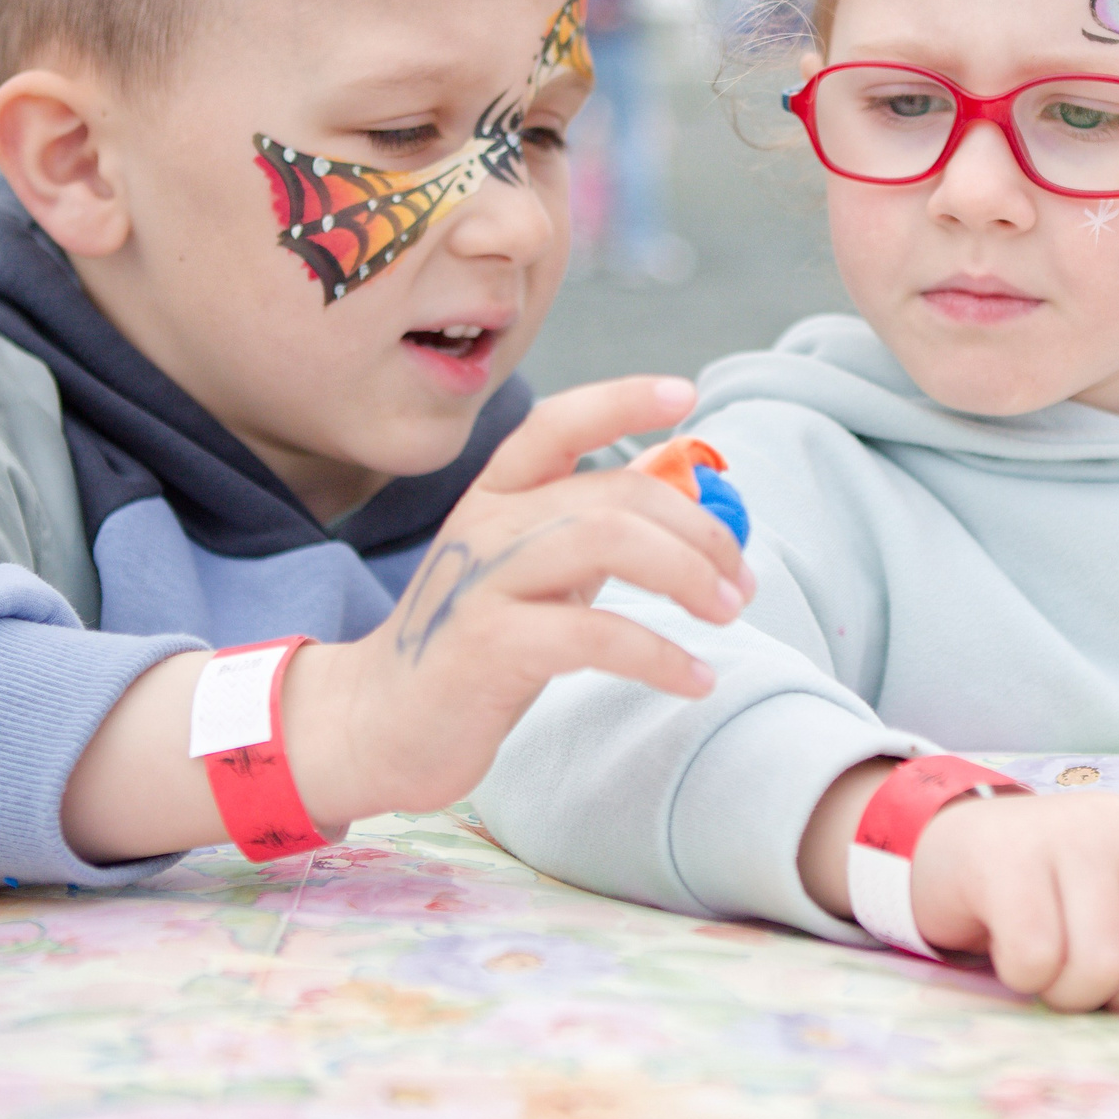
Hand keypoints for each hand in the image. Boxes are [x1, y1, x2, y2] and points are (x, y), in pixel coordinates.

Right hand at [282, 374, 752, 828]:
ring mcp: (482, 582)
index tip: (688, 394)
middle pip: (611, 495)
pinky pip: (594, 635)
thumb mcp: (530, 571)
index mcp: (495, 495)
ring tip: (727, 613)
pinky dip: (661, 655)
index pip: (558, 422)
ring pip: (605, 542)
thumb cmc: (473, 644)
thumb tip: (688, 506)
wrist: (378, 723)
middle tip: (740, 580)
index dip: (623, 399)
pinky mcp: (487, 646)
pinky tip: (697, 678)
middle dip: (696, 532)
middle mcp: (486, 524)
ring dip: (686, 576)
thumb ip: (590, 531)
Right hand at [801, 762, 1118, 1013]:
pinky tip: (1008, 954)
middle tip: (1083, 980)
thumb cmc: (1051, 891)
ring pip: (1101, 964)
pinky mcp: (1004, 857)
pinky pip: (1036, 954)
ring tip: (1045, 971)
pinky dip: (1022, 977)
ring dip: (1067, 993)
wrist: (948, 845)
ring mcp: (1065, 835)